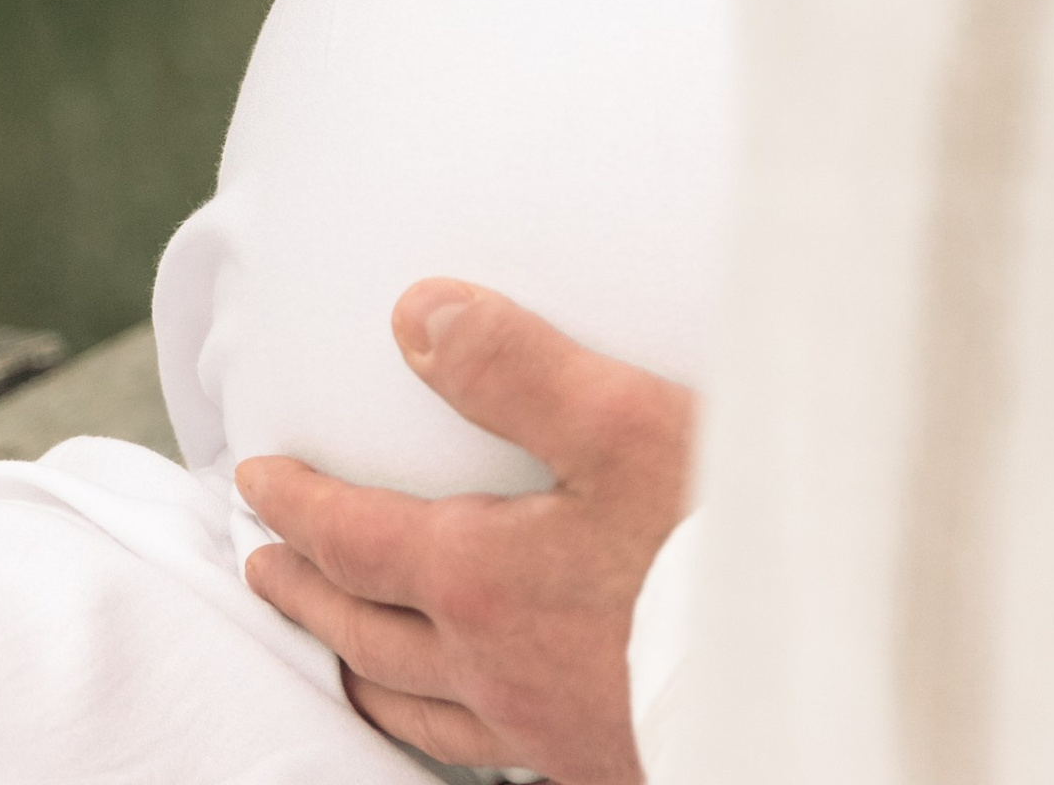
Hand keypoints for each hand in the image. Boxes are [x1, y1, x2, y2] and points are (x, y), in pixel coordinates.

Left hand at [238, 280, 695, 783]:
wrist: (798, 669)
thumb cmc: (714, 543)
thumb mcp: (621, 423)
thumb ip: (514, 367)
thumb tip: (416, 313)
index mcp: (478, 579)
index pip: (357, 538)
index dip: (298, 504)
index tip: (254, 480)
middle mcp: (487, 664)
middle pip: (363, 630)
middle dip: (305, 589)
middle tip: (263, 565)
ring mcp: (535, 724)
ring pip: (410, 706)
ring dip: (356, 666)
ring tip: (334, 651)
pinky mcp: (590, 756)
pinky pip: (479, 749)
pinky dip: (438, 726)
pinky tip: (462, 717)